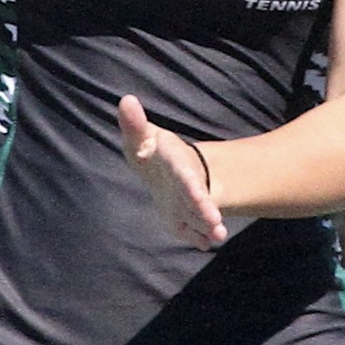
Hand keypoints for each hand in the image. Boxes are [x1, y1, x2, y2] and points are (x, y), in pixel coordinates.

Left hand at [117, 95, 226, 249]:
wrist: (168, 171)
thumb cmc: (154, 152)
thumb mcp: (141, 138)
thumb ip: (133, 123)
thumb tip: (126, 100)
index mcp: (176, 164)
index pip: (183, 173)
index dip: (189, 183)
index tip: (196, 191)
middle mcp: (187, 185)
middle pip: (197, 198)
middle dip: (205, 209)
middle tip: (215, 221)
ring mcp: (187, 204)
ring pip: (199, 217)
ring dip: (208, 226)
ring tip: (219, 235)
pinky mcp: (184, 220)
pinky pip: (192, 231)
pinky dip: (200, 238)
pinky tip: (207, 244)